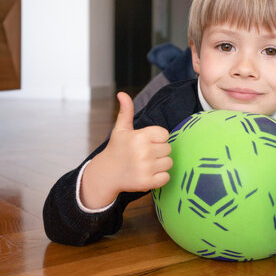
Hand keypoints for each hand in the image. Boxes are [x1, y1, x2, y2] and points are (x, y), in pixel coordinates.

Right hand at [80, 92, 171, 208]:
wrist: (106, 174)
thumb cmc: (117, 149)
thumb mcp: (121, 129)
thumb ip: (126, 111)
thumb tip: (122, 93)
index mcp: (140, 136)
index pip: (165, 134)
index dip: (157, 139)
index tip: (146, 142)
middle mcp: (144, 152)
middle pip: (168, 149)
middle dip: (159, 151)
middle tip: (145, 155)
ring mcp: (146, 168)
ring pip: (169, 163)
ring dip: (160, 164)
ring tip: (146, 164)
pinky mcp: (147, 182)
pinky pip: (166, 177)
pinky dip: (160, 177)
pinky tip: (148, 174)